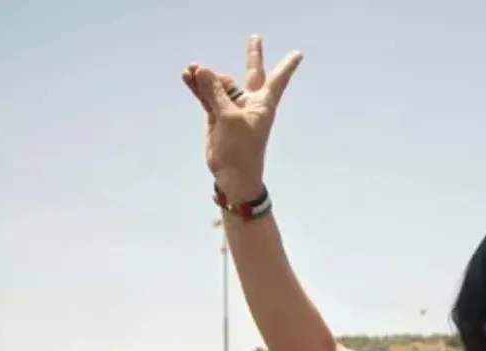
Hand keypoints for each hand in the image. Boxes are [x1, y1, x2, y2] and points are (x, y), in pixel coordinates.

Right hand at [183, 36, 303, 199]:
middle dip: (253, 57)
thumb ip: (215, 92)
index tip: (298, 54)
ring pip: (221, 85)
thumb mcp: (229, 118)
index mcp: (263, 103)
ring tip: (191, 67)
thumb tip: (201, 70)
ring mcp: (233, 109)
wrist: (233, 176)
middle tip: (254, 38)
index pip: (277, 79)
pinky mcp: (217, 117)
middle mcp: (250, 103)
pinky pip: (207, 96)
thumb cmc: (241, 149)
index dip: (287, 66)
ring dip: (207, 76)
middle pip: (252, 74)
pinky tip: (187, 76)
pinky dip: (198, 88)